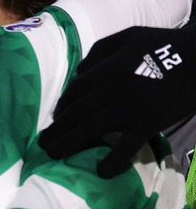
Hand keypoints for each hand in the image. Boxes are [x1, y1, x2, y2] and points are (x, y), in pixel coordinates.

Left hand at [39, 23, 195, 176]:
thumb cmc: (165, 45)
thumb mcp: (129, 37)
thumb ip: (100, 51)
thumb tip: (78, 72)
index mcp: (106, 69)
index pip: (73, 92)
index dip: (62, 106)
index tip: (57, 117)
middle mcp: (110, 90)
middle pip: (74, 113)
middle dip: (56, 130)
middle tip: (44, 143)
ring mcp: (128, 109)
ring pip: (89, 129)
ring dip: (68, 144)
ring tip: (54, 155)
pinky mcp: (147, 124)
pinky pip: (125, 147)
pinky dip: (112, 161)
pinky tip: (100, 171)